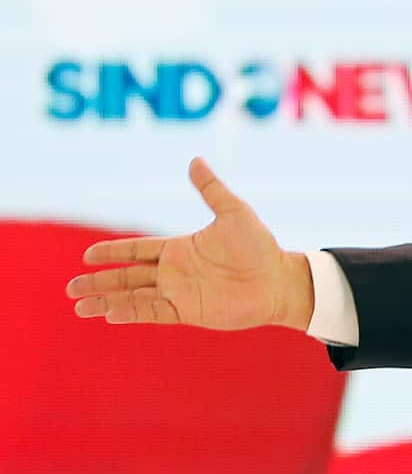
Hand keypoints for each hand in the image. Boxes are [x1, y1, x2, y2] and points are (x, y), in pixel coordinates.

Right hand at [65, 157, 313, 330]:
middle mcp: (175, 271)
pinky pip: (153, 312)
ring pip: (134, 297)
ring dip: (107, 301)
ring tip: (79, 306)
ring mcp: (180, 292)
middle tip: (71, 287)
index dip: (112, 252)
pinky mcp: (189, 311)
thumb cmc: (259, 246)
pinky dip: (132, 312)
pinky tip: (110, 315)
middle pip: (128, 276)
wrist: (278, 280)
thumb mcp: (233, 212)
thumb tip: (195, 159)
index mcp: (180, 248)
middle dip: (100, 281)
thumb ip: (210, 189)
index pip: (137, 250)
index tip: (87, 255)